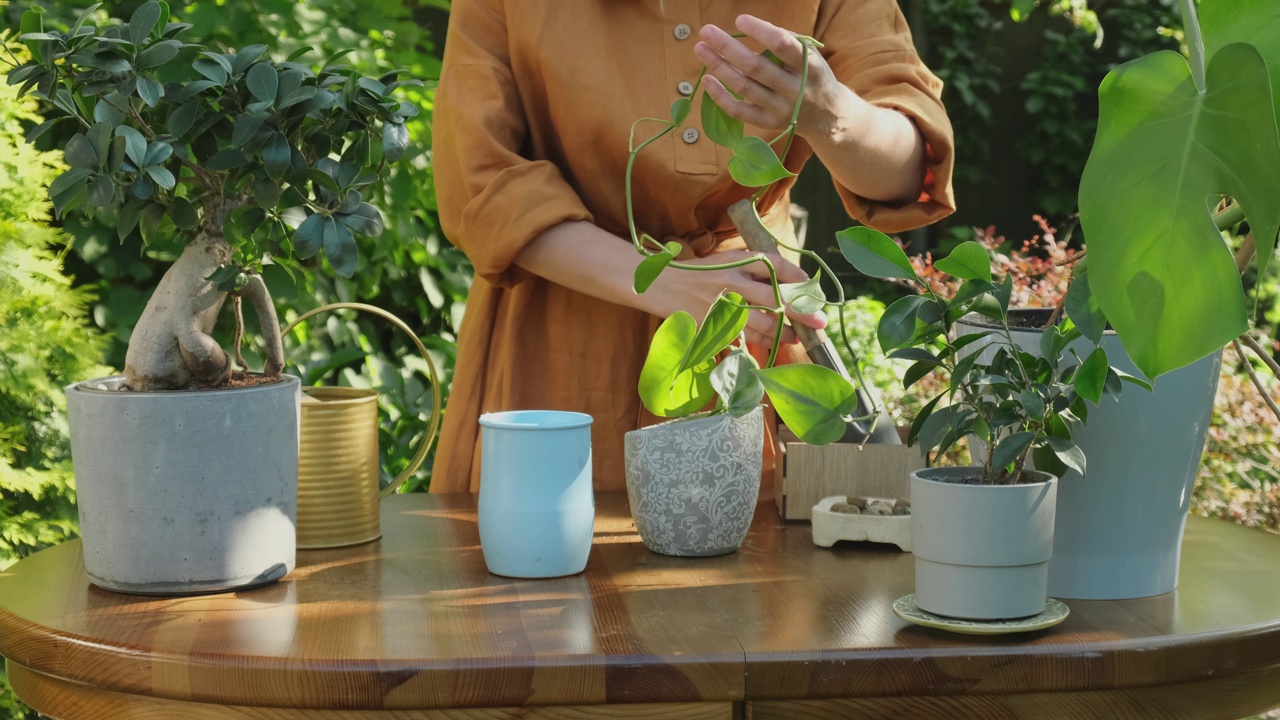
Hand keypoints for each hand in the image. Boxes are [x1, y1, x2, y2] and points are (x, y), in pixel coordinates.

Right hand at [643, 249, 825, 351]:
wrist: (659, 285)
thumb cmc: (697, 273)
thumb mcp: (724, 261)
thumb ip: (751, 267)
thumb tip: (789, 282)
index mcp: (735, 261)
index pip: (774, 265)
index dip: (796, 277)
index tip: (810, 287)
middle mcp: (731, 282)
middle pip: (774, 298)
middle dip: (801, 311)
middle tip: (819, 322)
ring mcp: (722, 306)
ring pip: (761, 323)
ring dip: (783, 333)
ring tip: (796, 337)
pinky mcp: (713, 326)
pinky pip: (743, 338)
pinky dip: (759, 343)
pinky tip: (771, 345)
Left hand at [695, 15, 854, 142]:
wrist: (828, 115)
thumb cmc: (812, 76)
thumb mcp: (810, 55)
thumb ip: (786, 42)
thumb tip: (749, 29)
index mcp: (809, 66)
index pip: (782, 46)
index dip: (760, 31)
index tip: (739, 20)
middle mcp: (794, 89)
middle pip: (755, 67)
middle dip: (728, 47)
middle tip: (706, 31)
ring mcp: (780, 109)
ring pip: (743, 87)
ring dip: (718, 66)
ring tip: (701, 49)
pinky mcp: (768, 123)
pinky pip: (739, 111)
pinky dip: (720, 96)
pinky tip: (706, 80)